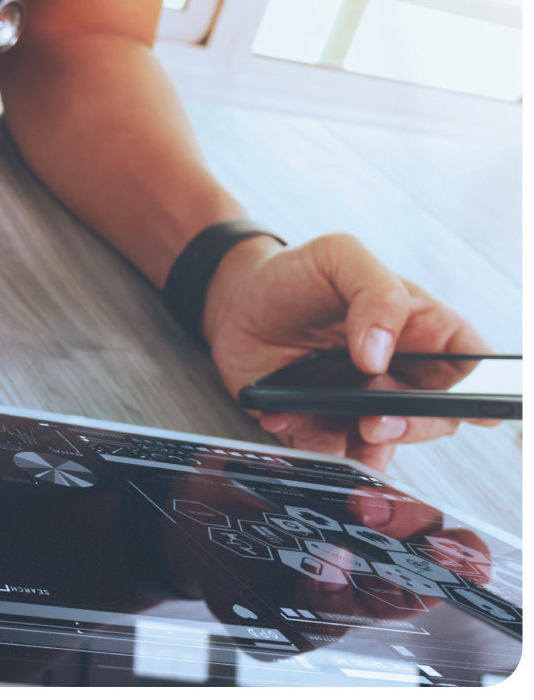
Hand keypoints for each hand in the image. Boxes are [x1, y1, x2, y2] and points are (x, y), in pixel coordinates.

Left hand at [201, 233, 495, 470]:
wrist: (233, 302)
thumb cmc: (293, 275)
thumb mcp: (338, 257)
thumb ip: (375, 292)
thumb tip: (380, 352)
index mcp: (419, 328)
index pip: (471, 363)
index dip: (480, 386)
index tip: (468, 401)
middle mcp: (400, 373)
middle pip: (439, 415)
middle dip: (419, 424)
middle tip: (382, 418)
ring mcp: (365, 405)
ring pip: (392, 444)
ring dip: (376, 449)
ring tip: (354, 433)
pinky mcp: (326, 428)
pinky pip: (338, 455)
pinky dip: (326, 453)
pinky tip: (297, 425)